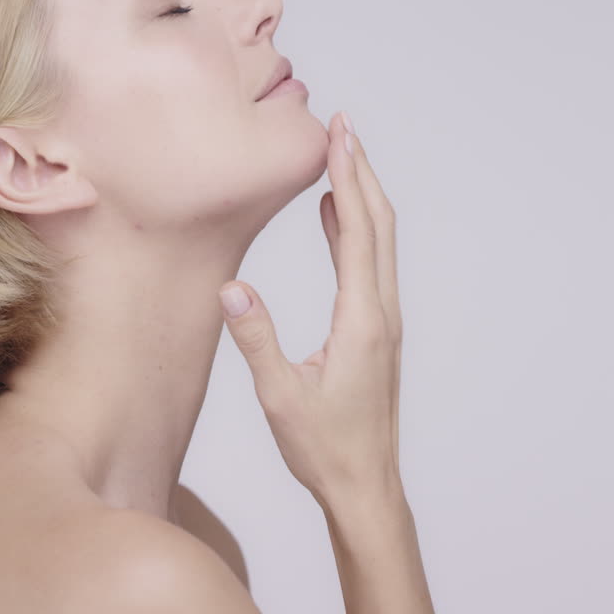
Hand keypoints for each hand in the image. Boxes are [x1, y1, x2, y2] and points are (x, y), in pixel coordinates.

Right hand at [218, 110, 402, 503]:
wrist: (367, 488)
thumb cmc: (325, 449)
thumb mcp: (281, 397)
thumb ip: (257, 340)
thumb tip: (232, 287)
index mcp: (362, 322)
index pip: (359, 233)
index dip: (349, 178)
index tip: (340, 135)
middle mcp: (381, 313)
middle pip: (378, 226)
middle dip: (361, 171)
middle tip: (343, 126)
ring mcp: (382, 322)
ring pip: (378, 243)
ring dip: (359, 197)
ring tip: (340, 157)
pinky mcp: (374, 332)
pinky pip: (368, 266)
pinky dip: (352, 232)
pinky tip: (333, 218)